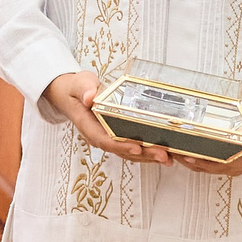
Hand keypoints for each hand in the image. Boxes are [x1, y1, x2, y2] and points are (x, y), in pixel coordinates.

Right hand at [43, 70, 159, 163]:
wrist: (74, 95)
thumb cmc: (77, 90)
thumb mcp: (79, 84)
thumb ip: (84, 89)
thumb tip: (89, 98)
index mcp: (88, 126)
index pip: (105, 140)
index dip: (121, 145)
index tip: (137, 148)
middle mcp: (99, 136)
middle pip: (122, 150)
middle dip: (143, 154)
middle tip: (162, 154)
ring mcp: (109, 138)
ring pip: (129, 152)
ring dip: (149, 156)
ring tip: (167, 158)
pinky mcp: (117, 136)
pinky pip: (133, 147)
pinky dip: (148, 152)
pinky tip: (163, 153)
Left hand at [171, 107, 241, 174]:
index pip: (214, 164)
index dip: (196, 159)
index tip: (180, 151)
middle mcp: (235, 164)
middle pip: (203, 165)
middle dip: (184, 158)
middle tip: (165, 146)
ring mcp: (232, 161)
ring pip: (203, 162)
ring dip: (186, 156)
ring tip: (169, 144)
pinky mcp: (230, 155)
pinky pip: (208, 156)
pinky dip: (194, 151)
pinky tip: (184, 142)